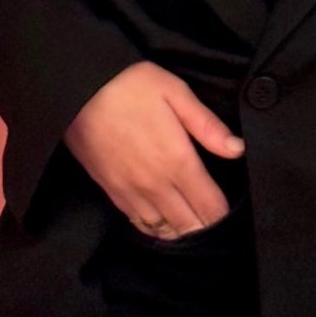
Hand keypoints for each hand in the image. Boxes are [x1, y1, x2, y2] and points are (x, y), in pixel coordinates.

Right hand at [64, 60, 245, 237]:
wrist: (78, 90)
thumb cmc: (131, 85)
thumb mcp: (176, 92)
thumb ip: (207, 126)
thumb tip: (238, 149)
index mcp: (177, 161)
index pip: (209, 205)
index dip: (223, 214)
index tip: (230, 212)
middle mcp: (156, 185)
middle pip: (188, 224)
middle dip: (205, 227)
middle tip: (214, 221)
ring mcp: (131, 192)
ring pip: (163, 230)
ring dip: (181, 231)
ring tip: (192, 226)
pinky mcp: (111, 192)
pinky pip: (138, 223)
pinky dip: (155, 229)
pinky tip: (162, 224)